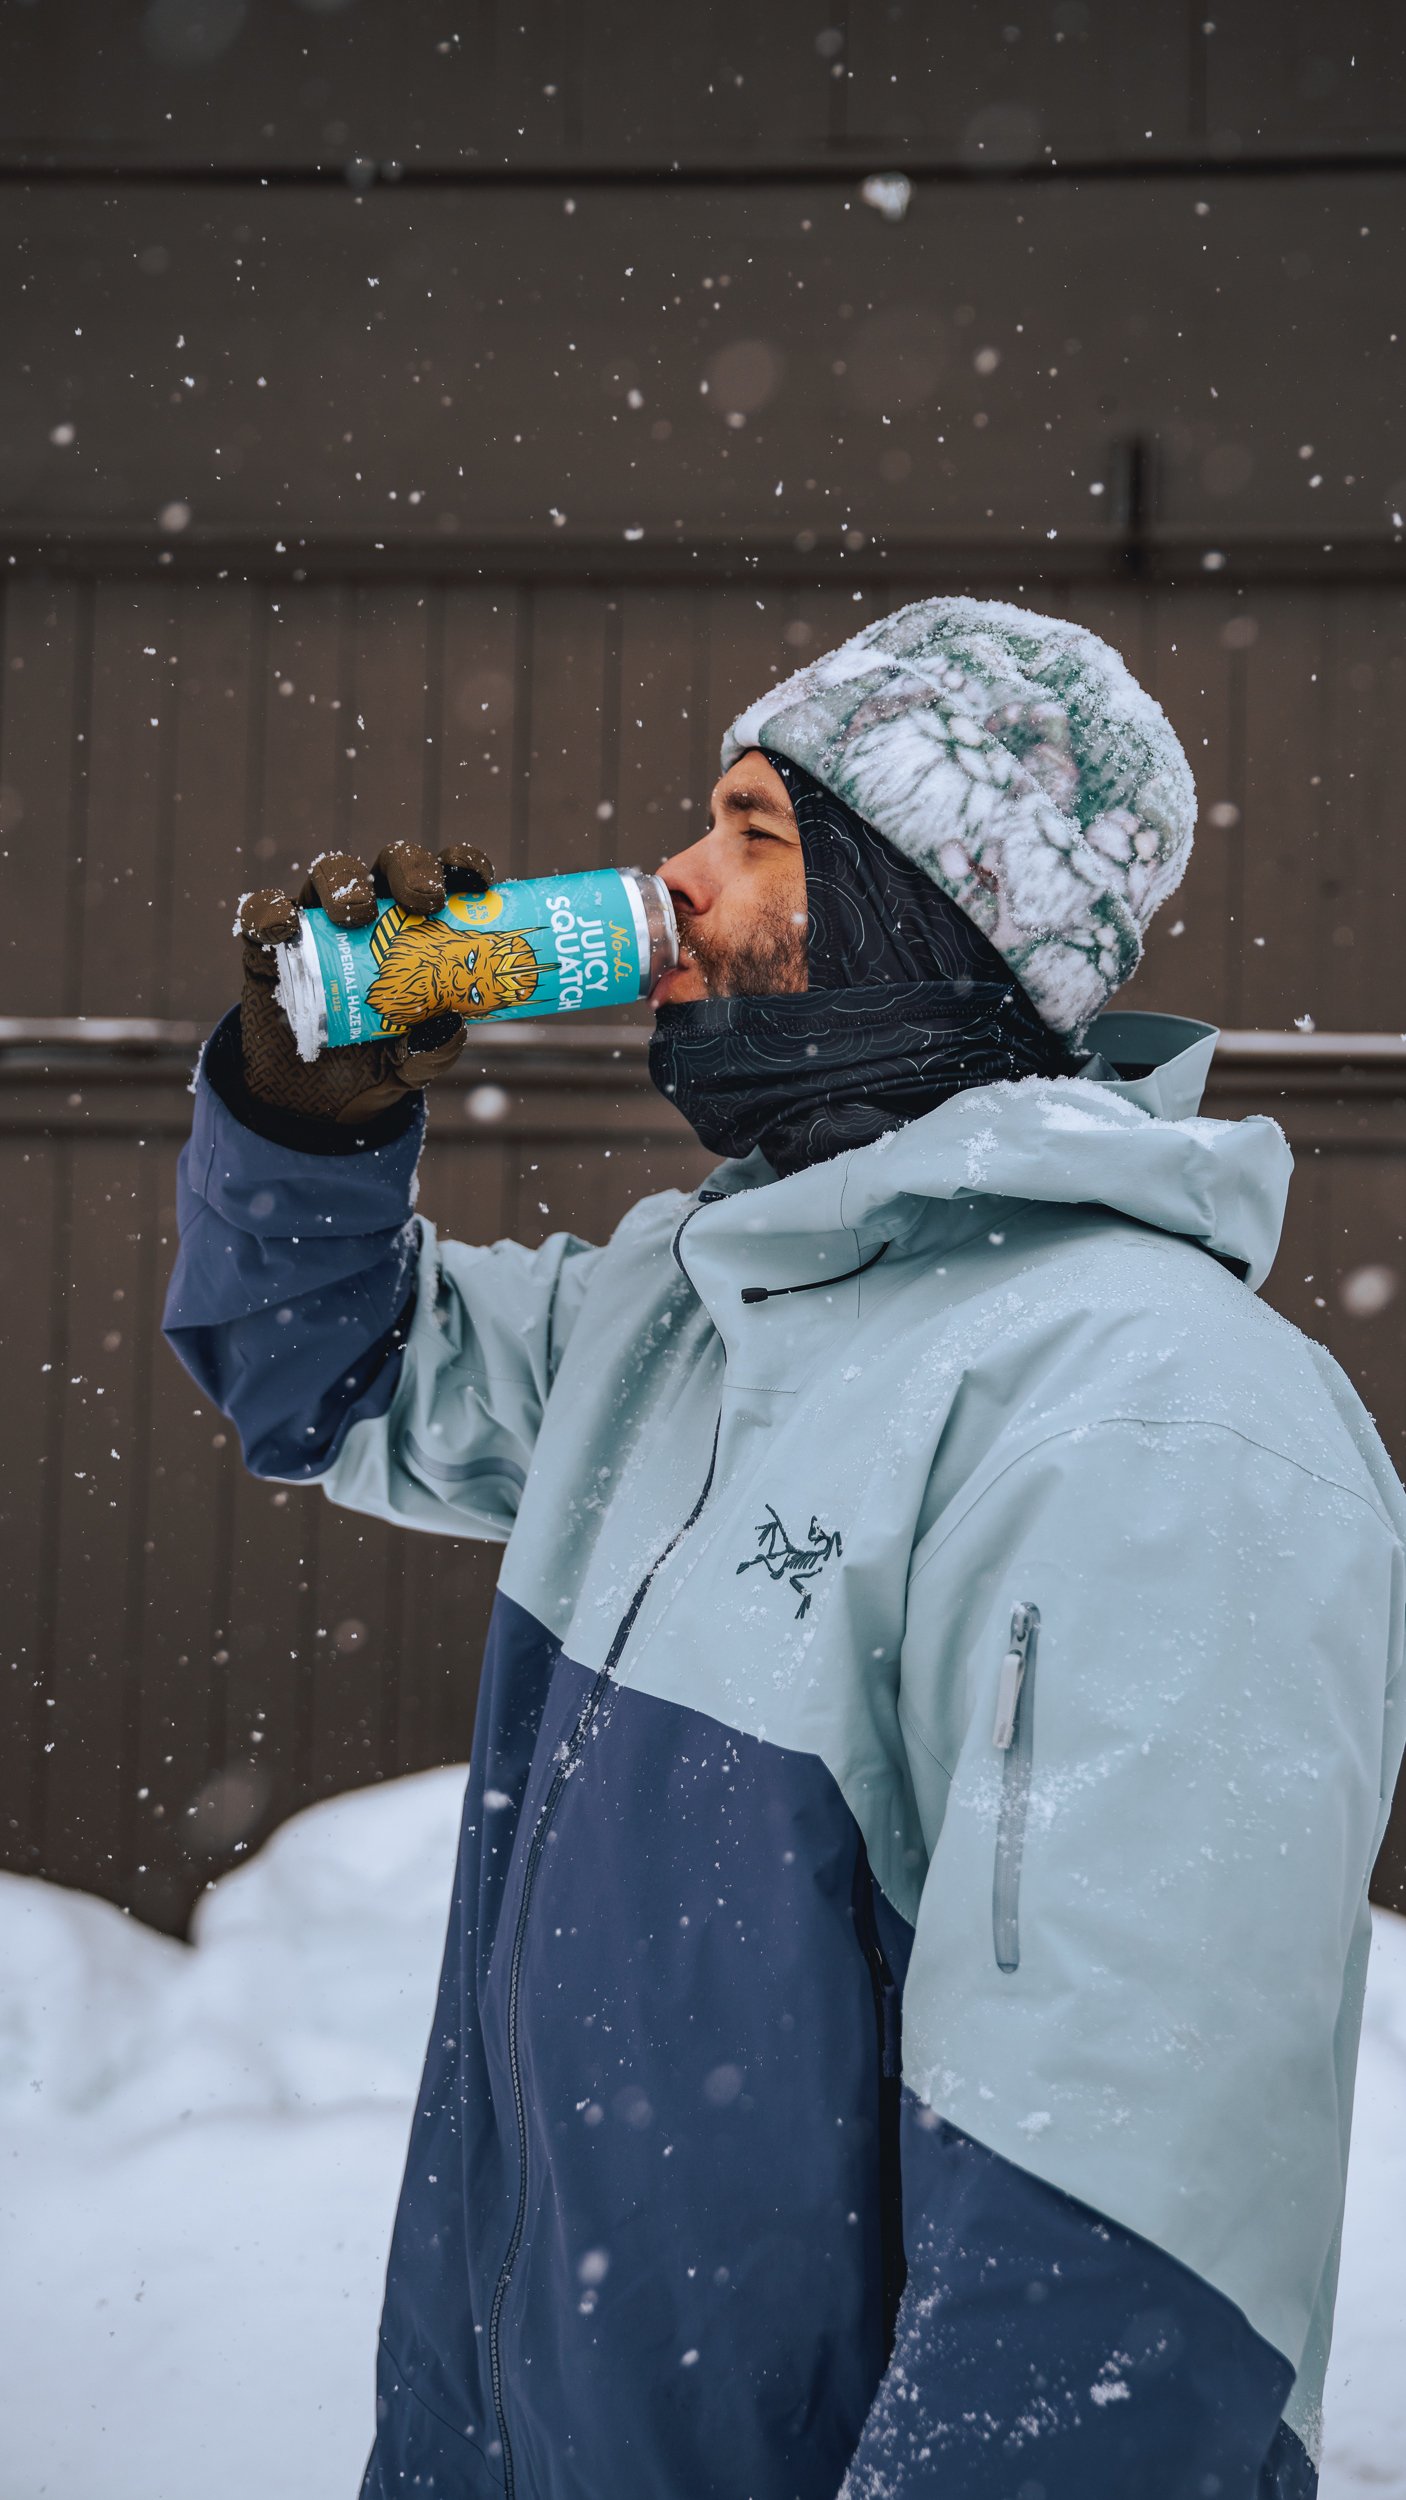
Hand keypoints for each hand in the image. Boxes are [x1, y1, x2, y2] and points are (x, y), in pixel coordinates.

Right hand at [237, 838, 495, 1126]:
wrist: (311, 1101)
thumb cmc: (373, 1064)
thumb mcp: (412, 1064)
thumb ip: (434, 1049)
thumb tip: (450, 1024)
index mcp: (416, 928)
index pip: (445, 880)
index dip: (462, 868)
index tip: (478, 882)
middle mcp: (372, 912)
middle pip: (392, 864)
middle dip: (411, 870)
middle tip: (423, 899)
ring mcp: (319, 922)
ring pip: (331, 873)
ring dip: (346, 884)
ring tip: (355, 915)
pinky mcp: (269, 942)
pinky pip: (264, 912)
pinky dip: (271, 913)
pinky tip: (285, 927)